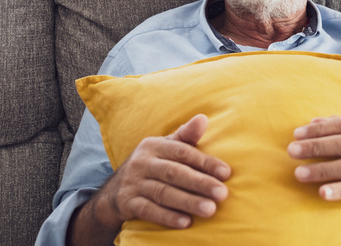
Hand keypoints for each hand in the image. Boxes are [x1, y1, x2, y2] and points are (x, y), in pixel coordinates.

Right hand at [96, 114, 230, 229]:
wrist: (114, 189)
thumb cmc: (152, 163)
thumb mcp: (165, 146)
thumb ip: (186, 135)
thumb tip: (203, 118)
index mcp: (154, 145)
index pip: (183, 152)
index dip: (205, 162)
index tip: (226, 173)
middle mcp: (142, 162)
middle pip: (175, 173)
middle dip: (200, 183)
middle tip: (222, 193)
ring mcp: (133, 183)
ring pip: (163, 193)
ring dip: (188, 202)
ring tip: (210, 209)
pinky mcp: (127, 203)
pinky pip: (148, 210)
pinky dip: (167, 216)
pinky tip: (186, 222)